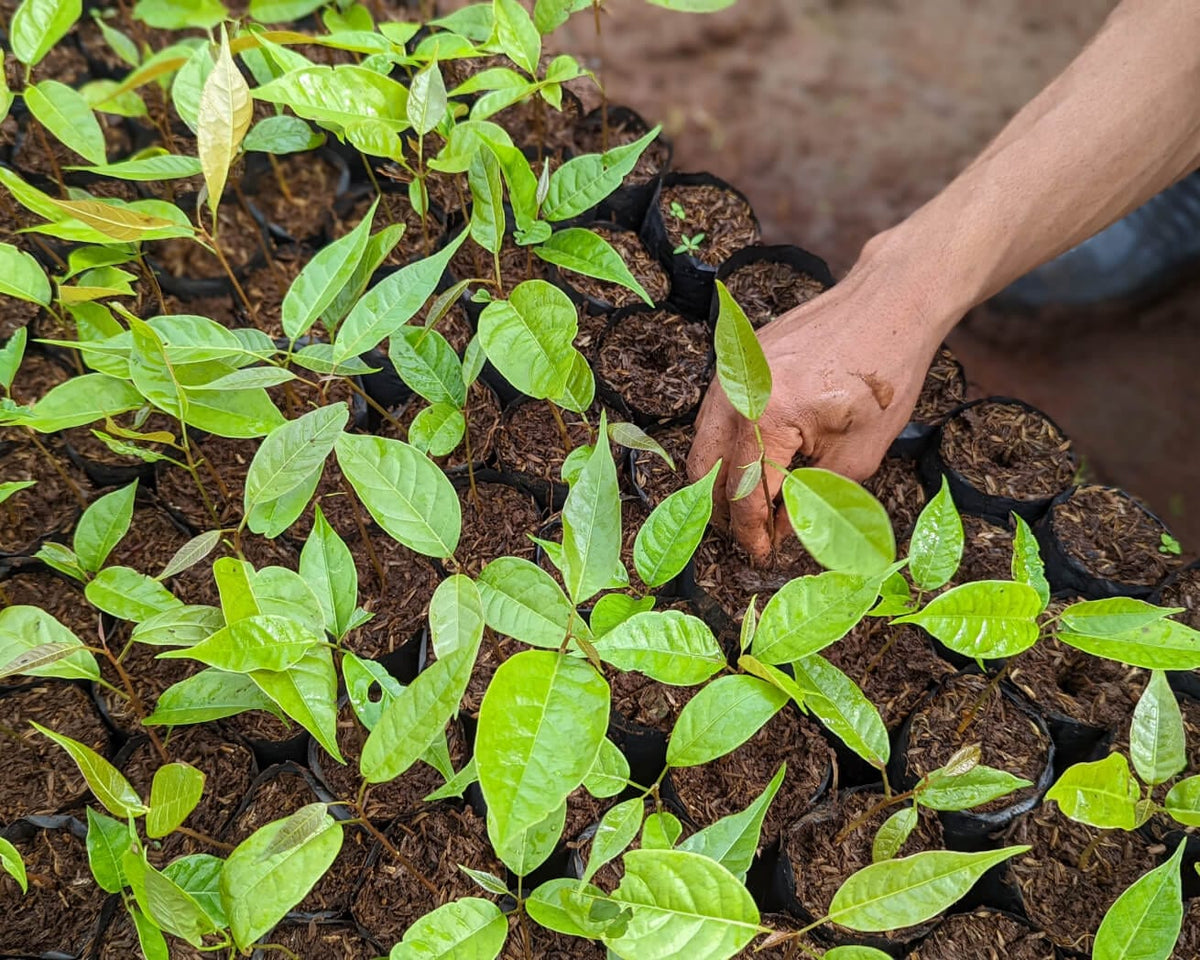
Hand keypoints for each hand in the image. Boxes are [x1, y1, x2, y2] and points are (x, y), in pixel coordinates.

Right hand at [687, 255, 954, 562]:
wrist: (889, 305)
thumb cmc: (884, 379)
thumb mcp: (857, 456)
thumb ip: (812, 501)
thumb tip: (781, 533)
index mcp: (767, 418)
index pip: (746, 494)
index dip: (753, 534)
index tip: (763, 558)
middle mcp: (736, 394)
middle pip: (706, 472)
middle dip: (725, 513)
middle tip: (749, 538)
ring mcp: (730, 374)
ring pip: (703, 444)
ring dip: (720, 482)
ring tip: (749, 508)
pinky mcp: (735, 363)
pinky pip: (715, 417)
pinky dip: (727, 448)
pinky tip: (752, 464)